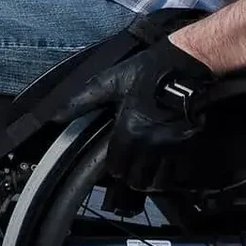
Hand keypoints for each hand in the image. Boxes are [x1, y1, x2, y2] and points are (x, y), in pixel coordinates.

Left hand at [56, 36, 216, 189]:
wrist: (189, 64)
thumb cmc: (150, 71)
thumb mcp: (112, 80)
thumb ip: (83, 101)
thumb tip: (55, 117)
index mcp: (130, 129)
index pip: (115, 166)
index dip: (113, 165)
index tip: (115, 159)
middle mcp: (151, 143)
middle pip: (136, 179)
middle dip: (130, 175)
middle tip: (129, 166)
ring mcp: (173, 147)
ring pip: (157, 182)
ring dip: (149, 179)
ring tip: (146, 169)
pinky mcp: (190, 146)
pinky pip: (177, 175)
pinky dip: (169, 175)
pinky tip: (165, 165)